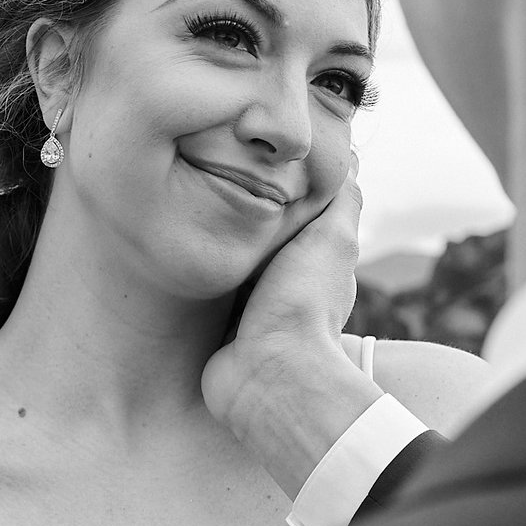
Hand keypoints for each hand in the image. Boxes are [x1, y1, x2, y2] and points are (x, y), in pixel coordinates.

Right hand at [202, 155, 382, 496]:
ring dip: (215, 238)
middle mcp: (285, 285)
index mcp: (315, 262)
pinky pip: (207, 288)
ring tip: (185, 198)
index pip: (298, 214)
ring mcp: (252, 308)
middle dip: (242, 210)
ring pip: (232, 259)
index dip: (281, 186)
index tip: (255, 154)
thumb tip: (350, 160)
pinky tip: (175, 240)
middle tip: (210, 170)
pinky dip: (196, 268)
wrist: (267, 370)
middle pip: (261, 235)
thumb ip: (342, 201)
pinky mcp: (220, 326)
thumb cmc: (302, 303)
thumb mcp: (332, 238)